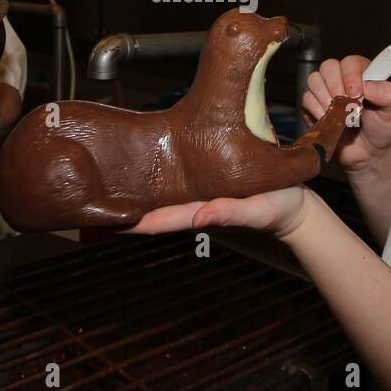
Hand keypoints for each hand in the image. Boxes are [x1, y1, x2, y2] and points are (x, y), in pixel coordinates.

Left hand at [123, 185, 312, 239]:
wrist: (294, 203)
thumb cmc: (278, 208)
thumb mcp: (258, 210)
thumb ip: (230, 213)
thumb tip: (200, 218)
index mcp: (203, 211)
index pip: (161, 219)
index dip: (134, 221)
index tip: (109, 220)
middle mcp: (196, 204)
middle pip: (155, 207)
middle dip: (128, 206)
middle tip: (96, 200)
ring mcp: (200, 193)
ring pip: (164, 194)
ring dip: (140, 191)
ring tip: (111, 181)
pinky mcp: (207, 180)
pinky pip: (178, 180)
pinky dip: (159, 178)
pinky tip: (144, 169)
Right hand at [303, 55, 390, 169]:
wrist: (366, 153)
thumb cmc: (379, 129)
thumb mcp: (390, 111)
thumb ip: (387, 94)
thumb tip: (369, 85)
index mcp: (362, 73)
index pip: (350, 62)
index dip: (351, 76)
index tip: (357, 94)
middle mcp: (342, 78)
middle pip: (328, 66)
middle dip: (336, 87)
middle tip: (345, 105)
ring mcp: (325, 90)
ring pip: (314, 80)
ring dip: (325, 98)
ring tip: (338, 114)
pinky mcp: (313, 105)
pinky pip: (306, 98)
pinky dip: (316, 109)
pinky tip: (328, 119)